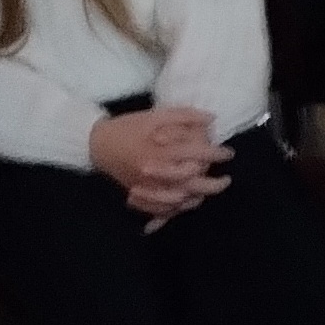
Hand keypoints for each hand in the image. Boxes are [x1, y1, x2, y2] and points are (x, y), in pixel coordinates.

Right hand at [89, 106, 233, 218]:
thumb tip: (211, 119)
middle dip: (214, 184)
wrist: (96, 144)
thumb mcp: (155, 115)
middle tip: (226, 179)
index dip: (217, 154)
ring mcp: (147, 188)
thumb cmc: (127, 127)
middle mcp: (156, 173)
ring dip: (198, 197)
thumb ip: (184, 116)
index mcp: (161, 151)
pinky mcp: (140, 196)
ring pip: (180, 200)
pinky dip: (178, 208)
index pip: (197, 155)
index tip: (228, 153)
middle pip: (192, 184)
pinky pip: (162, 209)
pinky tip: (188, 201)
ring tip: (209, 190)